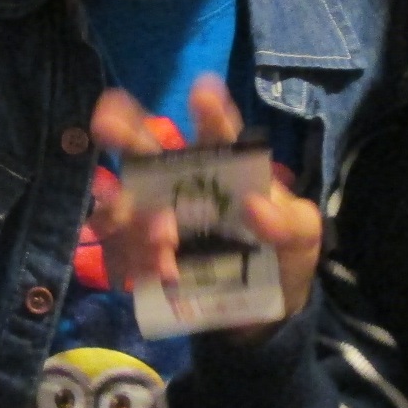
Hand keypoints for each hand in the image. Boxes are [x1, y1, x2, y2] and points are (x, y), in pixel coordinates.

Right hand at [88, 75, 321, 325]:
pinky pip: (118, 250)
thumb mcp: (302, 239)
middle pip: (147, 150)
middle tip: (106, 123)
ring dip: (136, 220)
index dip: (209, 112)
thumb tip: (255, 205)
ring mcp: (155, 219)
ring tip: (165, 246)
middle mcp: (183, 186)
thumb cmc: (283, 258)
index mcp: (226, 170)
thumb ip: (290, 222)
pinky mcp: (139, 257)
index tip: (202, 90)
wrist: (259, 317)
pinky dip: (131, 259)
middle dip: (125, 131)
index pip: (217, 134)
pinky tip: (158, 273)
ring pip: (127, 204)